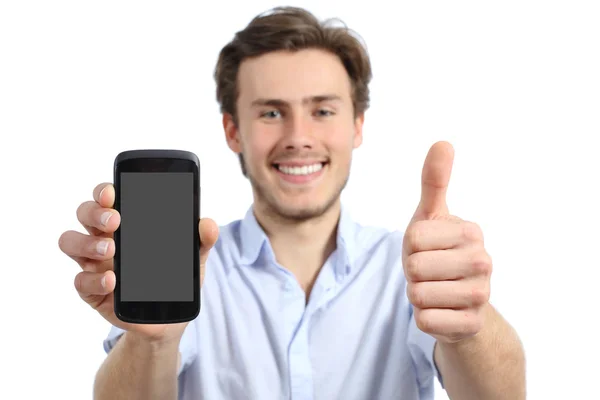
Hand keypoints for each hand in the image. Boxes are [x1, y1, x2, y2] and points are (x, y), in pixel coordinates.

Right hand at [58, 182, 218, 342]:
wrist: (170, 319)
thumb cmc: (176, 279)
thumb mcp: (193, 258)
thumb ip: (202, 240)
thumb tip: (207, 224)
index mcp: (127, 223)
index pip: (107, 197)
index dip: (104, 191)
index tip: (114, 192)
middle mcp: (105, 238)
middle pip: (84, 213)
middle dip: (95, 212)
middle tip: (116, 221)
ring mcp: (95, 264)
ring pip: (71, 242)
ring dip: (87, 242)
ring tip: (111, 249)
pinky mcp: (92, 291)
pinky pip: (80, 282)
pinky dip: (94, 280)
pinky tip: (112, 280)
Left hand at [402, 142, 492, 343]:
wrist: (459, 301)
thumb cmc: (438, 253)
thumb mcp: (431, 217)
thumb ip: (434, 182)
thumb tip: (442, 142)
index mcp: (471, 232)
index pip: (414, 238)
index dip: (411, 247)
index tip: (428, 249)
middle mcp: (483, 262)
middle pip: (415, 267)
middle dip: (413, 272)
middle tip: (430, 272)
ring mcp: (481, 295)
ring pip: (418, 296)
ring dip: (417, 295)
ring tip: (435, 290)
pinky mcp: (471, 325)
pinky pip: (425, 320)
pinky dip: (424, 317)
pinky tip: (441, 311)